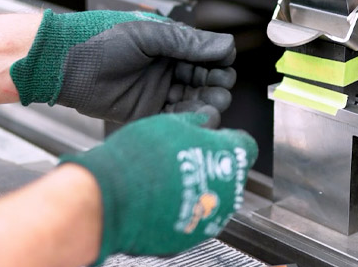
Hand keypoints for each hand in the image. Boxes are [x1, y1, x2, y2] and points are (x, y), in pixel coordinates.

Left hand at [10, 10, 236, 125]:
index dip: (218, 62)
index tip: (224, 67)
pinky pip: (173, 118)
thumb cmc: (99, 39)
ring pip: (192, 101)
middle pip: (204, 80)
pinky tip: (196, 118)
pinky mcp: (145, 112)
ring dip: (205, 104)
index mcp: (169, 44)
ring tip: (212, 106)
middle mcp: (166, 67)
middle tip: (219, 89)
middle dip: (216, 85)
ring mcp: (156, 91)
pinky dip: (187, 119)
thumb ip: (187, 42)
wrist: (66, 63)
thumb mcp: (148, 34)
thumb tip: (226, 45)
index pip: (206, 55)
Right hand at [59, 113, 258, 263]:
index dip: (227, 140)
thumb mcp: (171, 123)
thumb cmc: (140, 159)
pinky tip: (160, 198)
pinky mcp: (191, 236)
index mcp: (230, 158)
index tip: (213, 139)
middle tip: (182, 158)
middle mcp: (229, 192)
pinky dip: (181, 209)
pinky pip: (192, 218)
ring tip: (166, 179)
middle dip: (210, 166)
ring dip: (196, 189)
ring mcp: (211, 218)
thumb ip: (194, 122)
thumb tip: (202, 121)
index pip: (245, 146)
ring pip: (211, 199)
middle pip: (228, 175)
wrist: (112, 198)